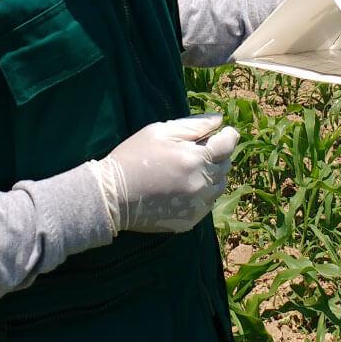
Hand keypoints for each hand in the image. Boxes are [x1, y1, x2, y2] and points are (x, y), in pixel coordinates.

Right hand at [89, 114, 239, 233]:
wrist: (112, 195)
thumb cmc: (134, 157)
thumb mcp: (160, 131)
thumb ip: (193, 125)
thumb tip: (220, 120)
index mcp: (195, 158)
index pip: (228, 145)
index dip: (228, 136)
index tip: (223, 133)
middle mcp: (201, 184)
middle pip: (226, 166)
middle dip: (218, 155)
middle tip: (198, 150)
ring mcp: (197, 206)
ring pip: (219, 187)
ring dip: (212, 176)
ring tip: (190, 170)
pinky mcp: (190, 221)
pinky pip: (207, 205)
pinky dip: (202, 195)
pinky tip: (183, 188)